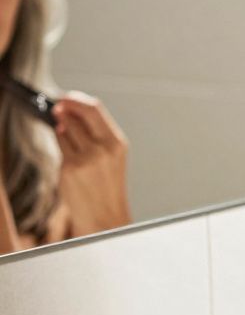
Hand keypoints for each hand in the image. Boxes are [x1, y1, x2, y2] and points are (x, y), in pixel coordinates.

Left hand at [52, 91, 130, 234]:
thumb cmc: (106, 186)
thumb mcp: (110, 157)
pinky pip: (60, 146)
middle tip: (56, 107)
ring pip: (66, 129)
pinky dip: (61, 144)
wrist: (105, 216)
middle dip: (64, 107)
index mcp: (117, 143)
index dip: (77, 100)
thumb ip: (94, 134)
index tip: (66, 97)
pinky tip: (67, 152)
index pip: (95, 109)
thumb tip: (70, 113)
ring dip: (62, 128)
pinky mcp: (70, 168)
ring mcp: (86, 158)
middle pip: (79, 114)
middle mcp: (103, 148)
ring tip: (66, 135)